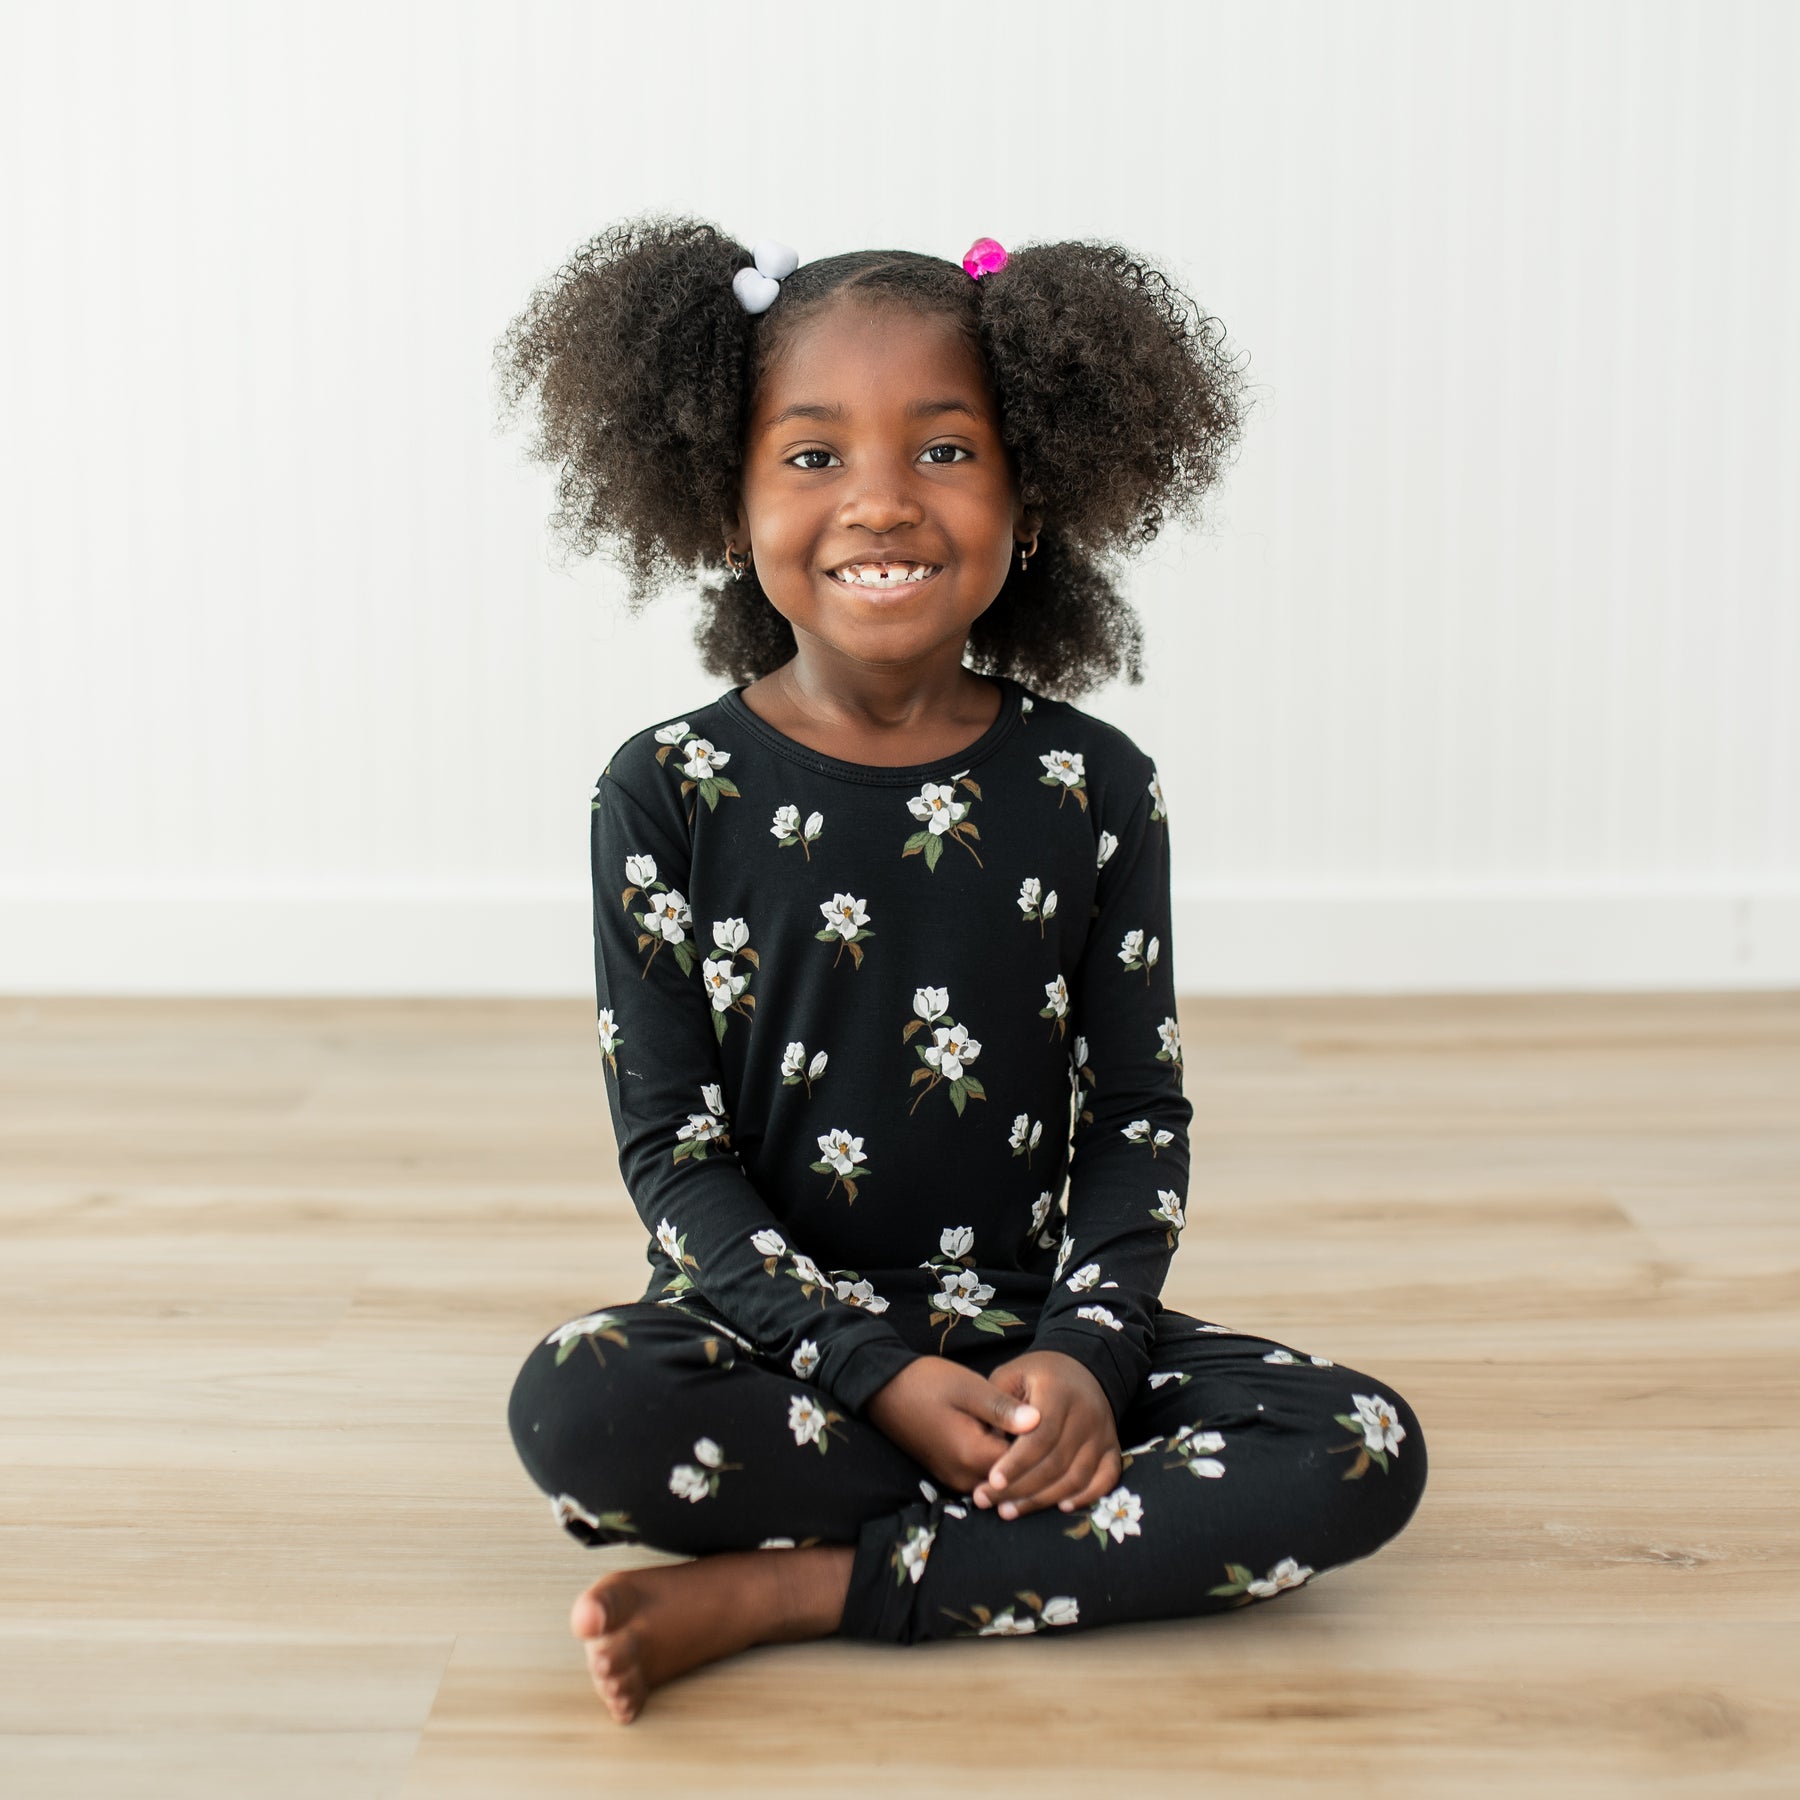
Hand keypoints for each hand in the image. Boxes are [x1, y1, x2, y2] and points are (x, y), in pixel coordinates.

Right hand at [864, 1357, 1040, 1495]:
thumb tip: (1040, 1420)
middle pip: (1012, 1481)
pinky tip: (1012, 1442)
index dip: (1044, 1448)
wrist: (883, 1389)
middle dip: (1034, 1463)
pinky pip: (984, 1478)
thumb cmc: (927, 1382)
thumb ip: (1003, 1408)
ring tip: (1039, 1438)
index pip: (1023, 1466)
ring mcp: (954, 1479)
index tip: (1058, 1424)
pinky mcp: (948, 1474)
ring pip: (999, 1483)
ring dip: (1018, 1467)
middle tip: (1055, 1434)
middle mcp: (963, 1477)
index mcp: (971, 1456)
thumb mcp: (968, 1388)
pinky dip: (1001, 1467)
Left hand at [972, 1350, 1120, 1521]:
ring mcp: (1103, 1433)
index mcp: (1058, 1392)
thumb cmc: (1035, 1376)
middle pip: (1056, 1462)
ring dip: (1044, 1500)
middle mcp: (1087, 1414)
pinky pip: (1106, 1480)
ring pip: (1077, 1477)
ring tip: (1009, 1510)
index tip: (992, 1481)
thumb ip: (998, 1406)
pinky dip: (1086, 1497)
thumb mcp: (1010, 1375)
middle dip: (1021, 1488)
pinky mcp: (1113, 1448)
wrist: (1080, 1368)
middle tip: (988, 1501)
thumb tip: (988, 1444)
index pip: (1040, 1436)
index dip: (1016, 1462)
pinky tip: (1060, 1507)